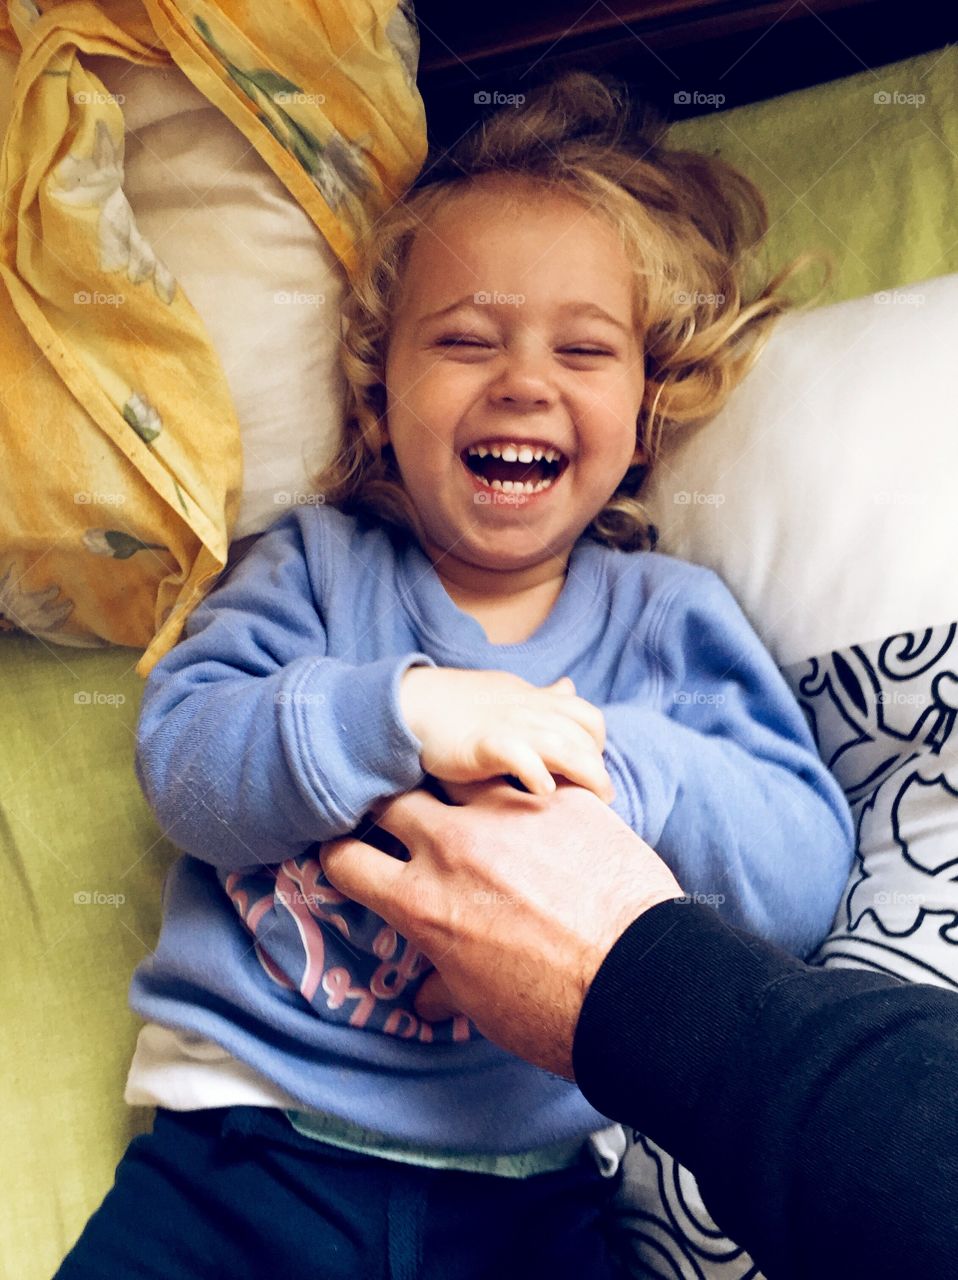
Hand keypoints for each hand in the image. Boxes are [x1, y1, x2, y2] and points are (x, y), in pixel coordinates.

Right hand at [322, 778, 681, 1077]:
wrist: (641, 985)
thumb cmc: (556, 1011)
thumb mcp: (481, 1006)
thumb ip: (443, 983)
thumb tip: (426, 995)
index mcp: (421, 901)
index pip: (346, 858)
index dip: (342, 856)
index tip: (352, 857)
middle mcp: (452, 846)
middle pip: (390, 799)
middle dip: (387, 809)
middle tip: (400, 818)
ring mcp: (508, 812)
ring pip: (456, 769)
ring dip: (453, 784)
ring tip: (465, 795)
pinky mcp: (562, 796)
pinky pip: (528, 771)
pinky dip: (523, 782)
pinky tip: (533, 794)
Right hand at [399, 668, 614, 802]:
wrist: (411, 704)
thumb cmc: (459, 705)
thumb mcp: (509, 694)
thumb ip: (542, 697)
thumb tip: (569, 687)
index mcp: (535, 701)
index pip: (587, 716)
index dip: (598, 743)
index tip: (593, 767)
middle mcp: (527, 711)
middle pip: (582, 735)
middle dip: (598, 766)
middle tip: (603, 798)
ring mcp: (506, 726)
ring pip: (561, 744)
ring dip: (584, 772)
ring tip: (592, 801)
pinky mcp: (482, 743)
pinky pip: (519, 755)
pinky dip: (537, 772)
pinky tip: (544, 792)